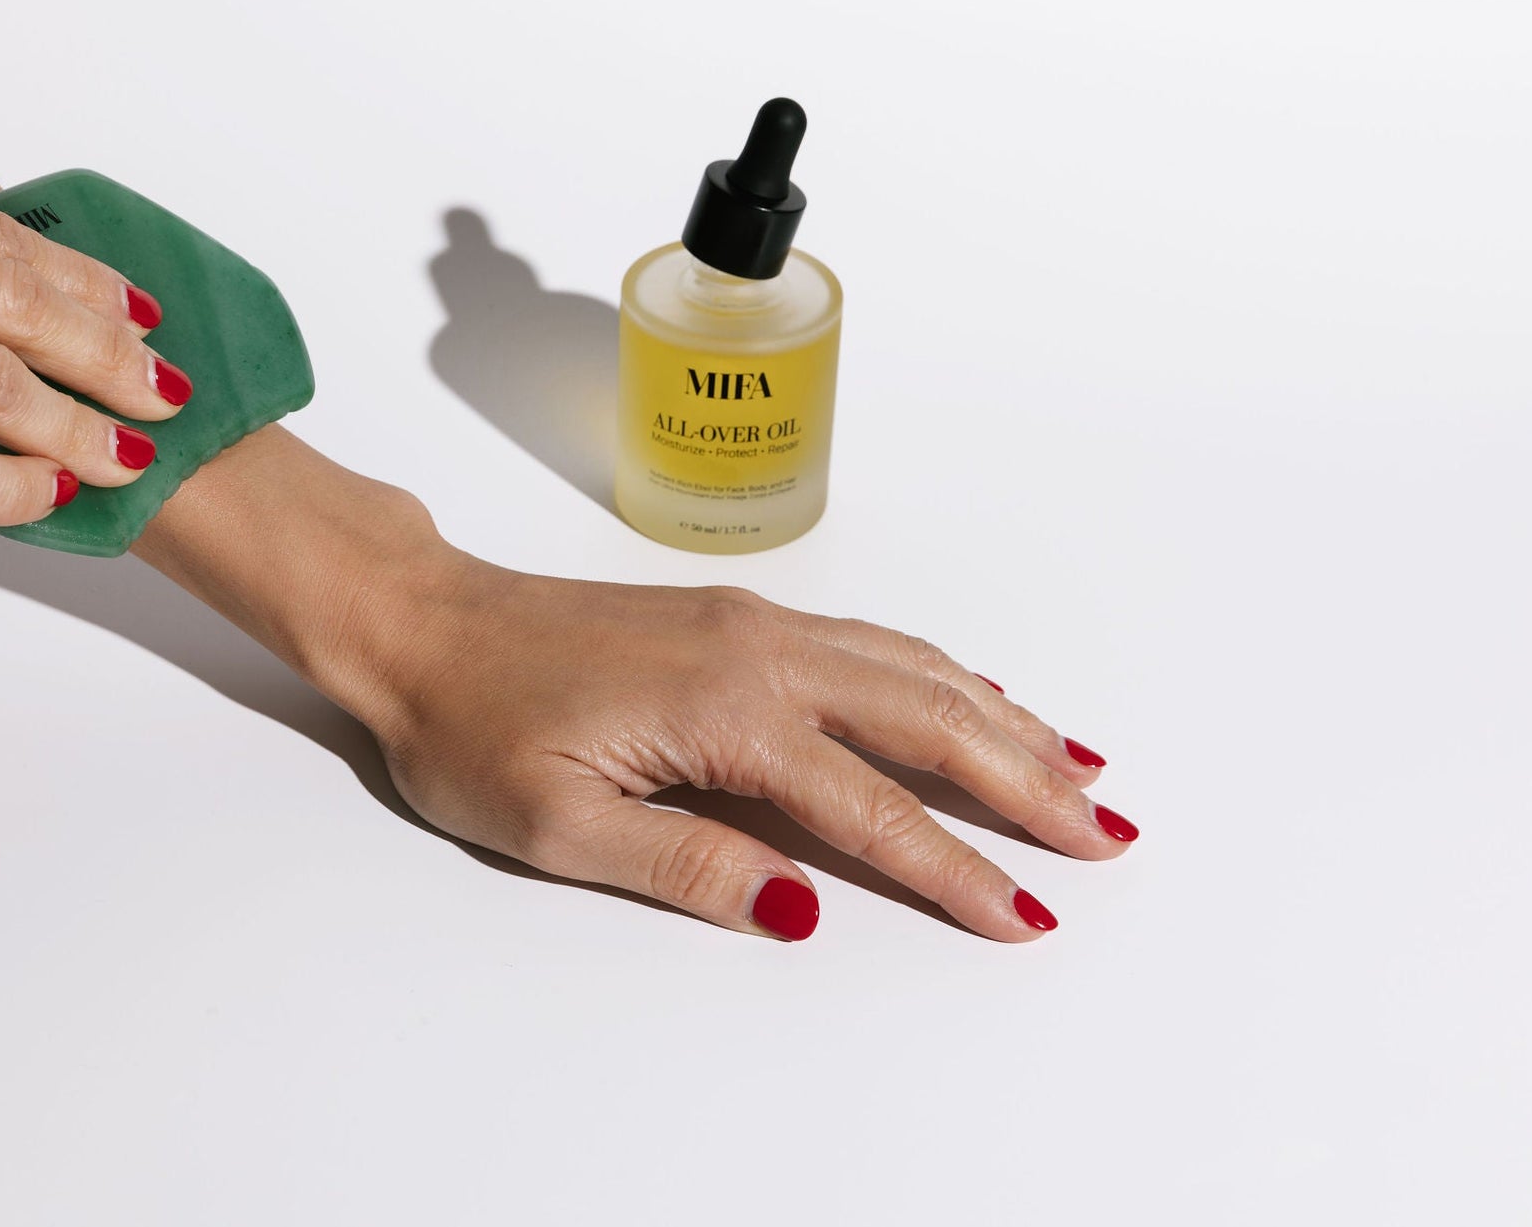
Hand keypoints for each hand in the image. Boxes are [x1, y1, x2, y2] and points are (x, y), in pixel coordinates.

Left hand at [362, 563, 1133, 941]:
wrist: (423, 624)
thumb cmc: (473, 724)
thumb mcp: (560, 822)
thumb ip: (688, 864)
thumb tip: (800, 910)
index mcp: (725, 709)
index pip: (871, 805)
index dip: (954, 867)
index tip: (1025, 913)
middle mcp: (763, 652)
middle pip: (929, 718)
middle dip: (1025, 781)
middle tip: (1108, 835)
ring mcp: (758, 625)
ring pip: (915, 671)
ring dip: (1003, 723)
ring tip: (1080, 770)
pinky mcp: (741, 617)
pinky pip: (875, 644)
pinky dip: (945, 675)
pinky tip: (977, 695)